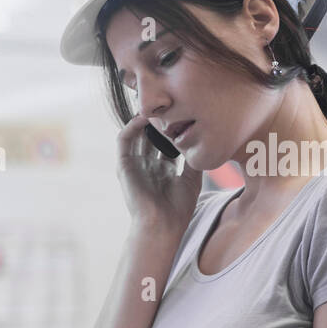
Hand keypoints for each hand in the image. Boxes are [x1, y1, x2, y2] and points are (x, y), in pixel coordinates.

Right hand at [117, 113, 202, 231]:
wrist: (161, 225)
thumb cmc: (178, 209)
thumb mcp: (192, 179)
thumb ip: (194, 160)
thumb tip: (202, 140)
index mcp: (163, 169)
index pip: (166, 142)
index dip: (173, 128)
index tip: (183, 112)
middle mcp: (148, 165)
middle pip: (151, 136)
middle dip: (158, 121)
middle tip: (167, 102)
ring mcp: (136, 165)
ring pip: (137, 134)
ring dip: (144, 120)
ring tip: (156, 106)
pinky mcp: (124, 166)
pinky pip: (124, 140)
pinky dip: (132, 126)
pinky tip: (144, 117)